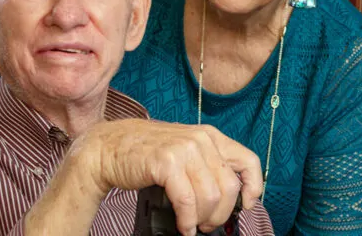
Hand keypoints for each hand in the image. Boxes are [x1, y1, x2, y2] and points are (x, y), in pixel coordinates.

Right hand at [75, 120, 262, 235]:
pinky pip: (187, 201)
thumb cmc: (146, 153)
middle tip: (207, 224)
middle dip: (221, 213)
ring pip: (210, 197)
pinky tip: (183, 226)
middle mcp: (201, 139)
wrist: (108, 148)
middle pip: (229, 187)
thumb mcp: (184, 151)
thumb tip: (233, 196)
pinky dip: (187, 220)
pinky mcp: (166, 163)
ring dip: (202, 219)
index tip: (246, 204)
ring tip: (192, 225)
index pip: (248, 162)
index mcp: (210, 136)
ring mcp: (184, 149)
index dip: (252, 188)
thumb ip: (207, 165)